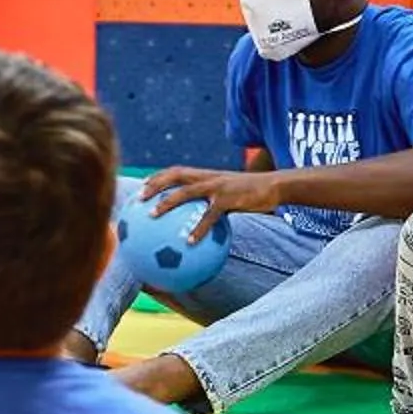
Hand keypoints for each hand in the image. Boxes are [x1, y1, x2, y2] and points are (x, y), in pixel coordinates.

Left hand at [143, 165, 283, 237]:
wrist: (275, 186)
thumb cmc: (252, 194)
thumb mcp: (230, 196)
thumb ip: (213, 205)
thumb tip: (199, 223)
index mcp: (206, 175)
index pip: (176, 171)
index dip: (157, 176)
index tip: (141, 186)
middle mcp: (208, 177)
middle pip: (174, 175)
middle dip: (154, 184)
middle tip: (137, 198)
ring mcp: (217, 186)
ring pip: (185, 192)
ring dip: (166, 202)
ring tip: (151, 215)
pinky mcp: (228, 198)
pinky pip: (209, 216)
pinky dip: (198, 228)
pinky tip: (189, 242)